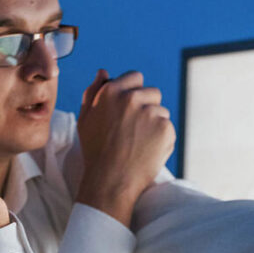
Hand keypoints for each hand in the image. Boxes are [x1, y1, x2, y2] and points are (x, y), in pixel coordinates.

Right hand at [76, 69, 175, 227]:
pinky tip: (147, 150)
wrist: (110, 181)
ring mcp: (150, 113)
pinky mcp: (165, 129)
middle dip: (147, 106)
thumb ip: (93, 92)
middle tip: (134, 129)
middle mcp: (132, 98)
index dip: (134, 92)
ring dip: (154, 123)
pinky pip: (168, 128)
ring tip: (139, 142)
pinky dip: (161, 139)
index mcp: (111, 92)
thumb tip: (103, 72)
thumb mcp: (85, 119)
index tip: (130, 108)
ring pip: (161, 111)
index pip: (135, 77)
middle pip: (152, 92)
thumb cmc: (95, 151)